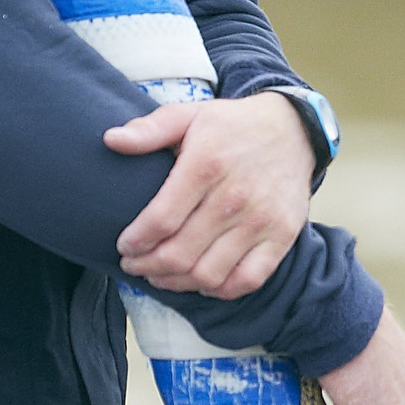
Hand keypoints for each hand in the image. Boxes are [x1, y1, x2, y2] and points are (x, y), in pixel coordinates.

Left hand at [106, 91, 314, 299]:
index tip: (124, 246)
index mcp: (206, 164)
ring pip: (209, 274)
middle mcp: (235, 196)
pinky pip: (246, 280)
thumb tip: (111, 140)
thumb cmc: (231, 126)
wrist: (293, 129)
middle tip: (134, 265)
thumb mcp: (188, 115)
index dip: (135, 242)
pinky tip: (200, 281)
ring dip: (177, 283)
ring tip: (160, 275)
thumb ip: (149, 129)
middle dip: (147, 267)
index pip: (161, 220)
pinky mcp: (282, 236)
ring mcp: (261, 220)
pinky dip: (219, 290)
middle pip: (180, 253)